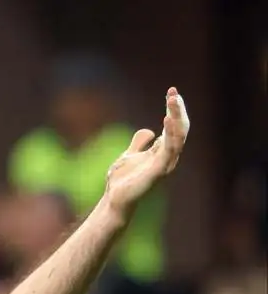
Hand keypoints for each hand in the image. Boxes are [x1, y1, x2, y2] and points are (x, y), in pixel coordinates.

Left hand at [103, 88, 189, 218]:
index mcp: (163, 152)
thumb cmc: (123, 181)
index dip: (174, 110)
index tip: (171, 92)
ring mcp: (165, 164)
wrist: (114, 201)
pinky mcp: (158, 171)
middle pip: (180, 129)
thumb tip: (149, 130)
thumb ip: (140, 144)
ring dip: (176, 117)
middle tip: (173, 92)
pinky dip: (170, 134)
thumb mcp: (130, 155)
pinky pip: (168, 149)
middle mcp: (168, 157)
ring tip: (173, 100)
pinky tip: (167, 119)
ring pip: (178, 137)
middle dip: (178, 110)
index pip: (174, 127)